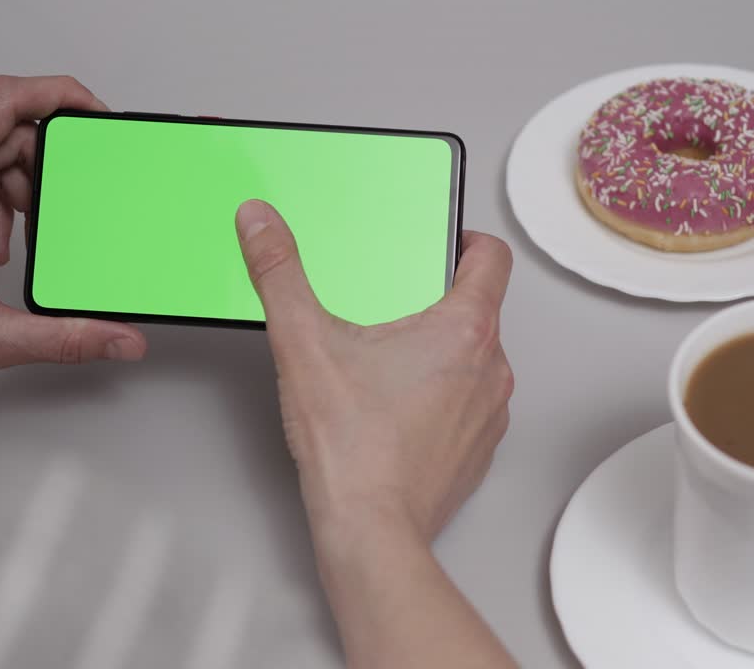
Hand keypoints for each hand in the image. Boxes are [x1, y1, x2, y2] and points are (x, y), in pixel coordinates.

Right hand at [234, 199, 513, 541]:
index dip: (469, 241)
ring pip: (476, 360)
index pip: (493, 259)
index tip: (443, 244)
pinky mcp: (479, 450)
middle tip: (391, 308)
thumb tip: (260, 222)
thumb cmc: (351, 446)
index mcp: (465, 330)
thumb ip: (280, 273)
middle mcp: (492, 369)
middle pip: (480, 310)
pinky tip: (396, 409)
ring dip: (441, 353)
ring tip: (388, 363)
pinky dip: (442, 397)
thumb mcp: (303, 343)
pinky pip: (469, 405)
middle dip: (437, 302)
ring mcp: (491, 413)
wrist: (371, 530)